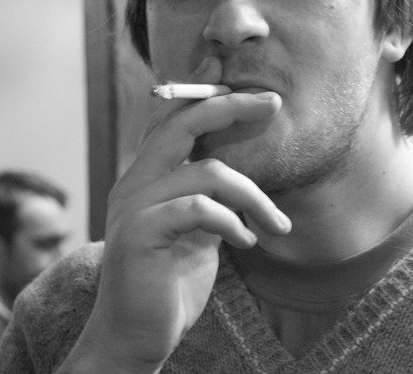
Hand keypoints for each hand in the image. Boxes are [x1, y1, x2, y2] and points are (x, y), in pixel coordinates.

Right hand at [61, 68, 289, 371]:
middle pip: (181, 123)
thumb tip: (243, 173)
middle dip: (230, 106)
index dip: (201, 91)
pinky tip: (247, 242)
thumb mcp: (198, 230)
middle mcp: (135, 183)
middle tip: (271, 102)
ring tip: (278, 225)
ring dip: (254, 196)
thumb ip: (210, 196)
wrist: (136, 336)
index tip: (235, 76)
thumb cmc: (170, 283)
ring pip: (207, 172)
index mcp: (147, 178)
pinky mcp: (140, 234)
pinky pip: (199, 209)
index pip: (170, 120)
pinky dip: (233, 222)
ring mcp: (134, 207)